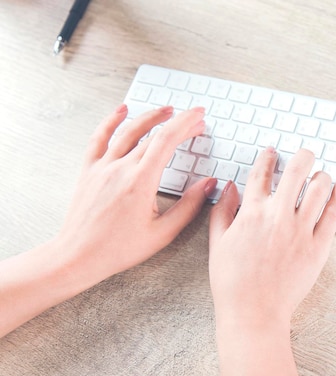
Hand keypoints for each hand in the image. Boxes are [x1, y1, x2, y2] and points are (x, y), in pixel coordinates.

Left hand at [0, 104, 216, 337]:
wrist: (78, 256)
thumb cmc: (118, 249)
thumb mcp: (163, 233)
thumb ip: (189, 206)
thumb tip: (208, 184)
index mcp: (140, 182)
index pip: (167, 141)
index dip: (186, 124)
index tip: (199, 116)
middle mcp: (120, 168)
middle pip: (153, 135)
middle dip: (177, 123)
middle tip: (194, 120)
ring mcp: (102, 167)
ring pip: (128, 131)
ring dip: (150, 117)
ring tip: (166, 109)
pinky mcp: (88, 171)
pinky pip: (99, 138)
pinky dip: (111, 121)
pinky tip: (122, 110)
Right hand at [208, 147, 335, 375]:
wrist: (254, 313)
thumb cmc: (232, 283)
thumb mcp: (217, 244)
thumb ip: (223, 211)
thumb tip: (229, 186)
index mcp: (251, 213)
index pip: (261, 173)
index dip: (267, 158)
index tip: (272, 152)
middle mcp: (277, 216)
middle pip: (296, 171)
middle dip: (302, 155)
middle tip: (305, 153)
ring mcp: (300, 230)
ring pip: (319, 188)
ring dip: (321, 174)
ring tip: (321, 175)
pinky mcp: (318, 246)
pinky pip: (334, 212)